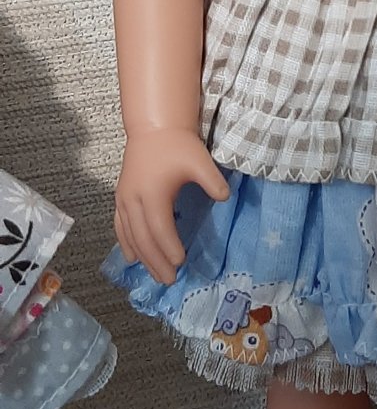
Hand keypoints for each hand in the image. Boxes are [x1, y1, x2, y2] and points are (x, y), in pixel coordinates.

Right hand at [114, 128, 229, 284]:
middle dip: (156, 261)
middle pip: (143, 238)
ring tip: (154, 275)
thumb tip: (224, 198)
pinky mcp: (120, 197)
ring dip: (142, 257)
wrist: (153, 127)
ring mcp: (124, 199)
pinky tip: (132, 257)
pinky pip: (120, 226)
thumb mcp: (199, 160)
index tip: (180, 262)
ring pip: (130, 235)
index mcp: (153, 193)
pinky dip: (126, 243)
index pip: (160, 228)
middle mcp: (134, 199)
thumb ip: (212, 181)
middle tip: (169, 280)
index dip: (169, 247)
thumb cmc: (177, 144)